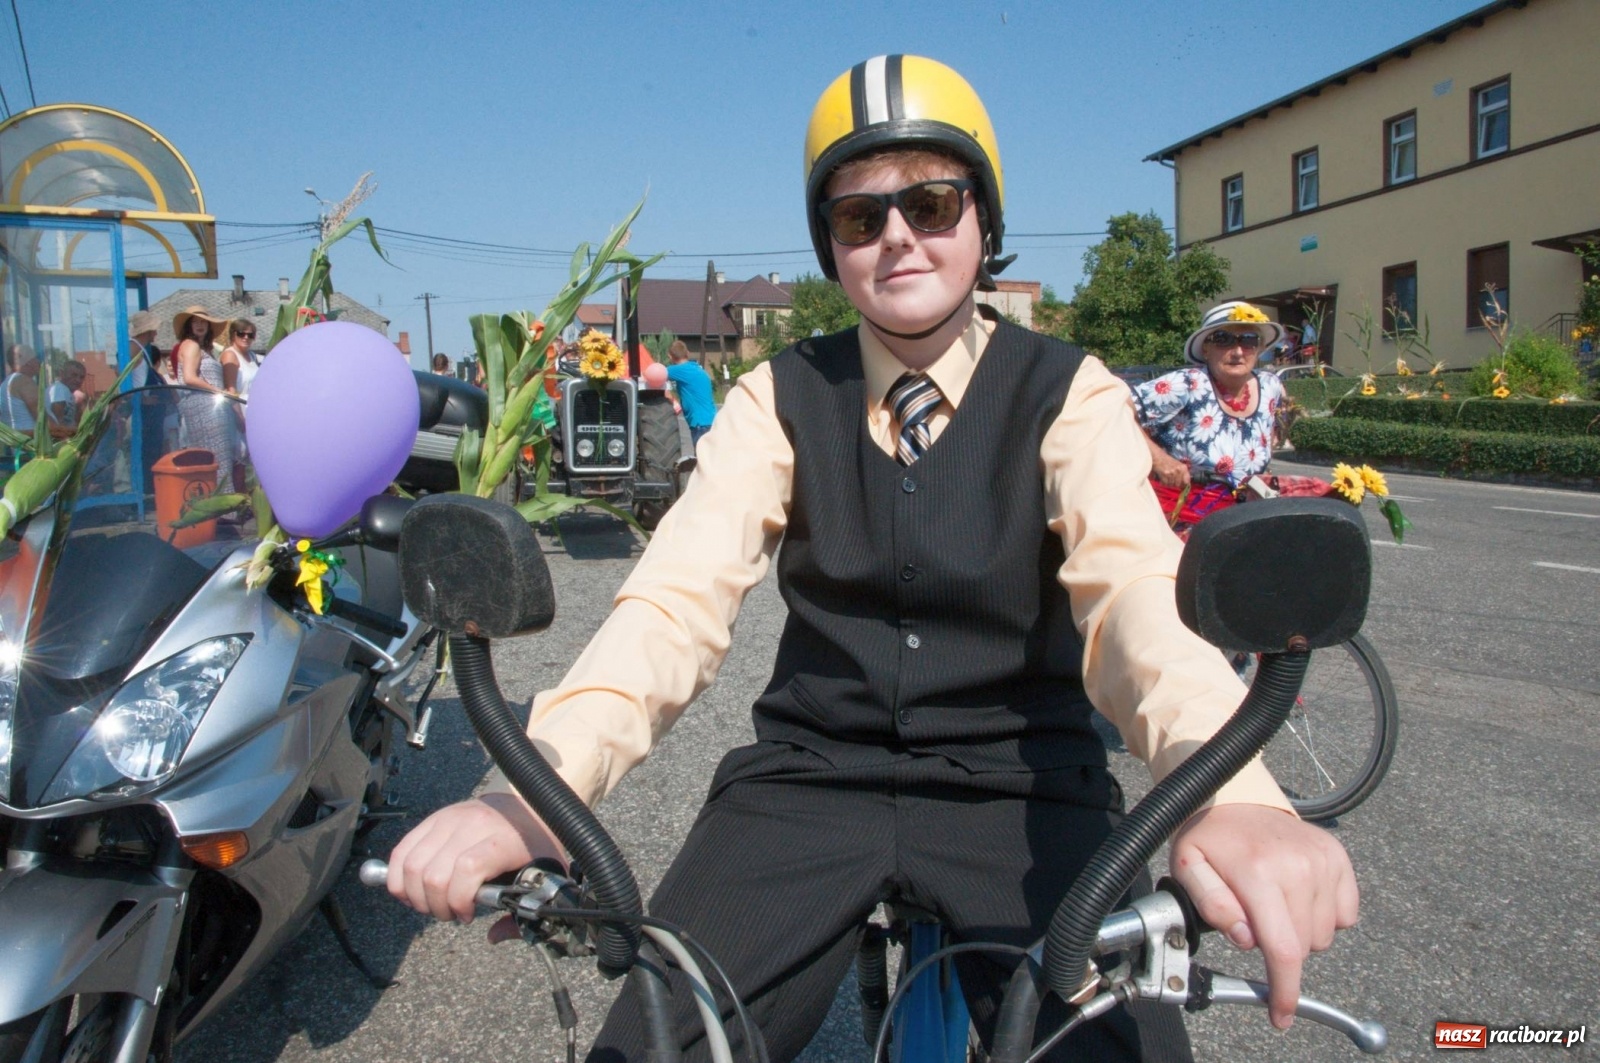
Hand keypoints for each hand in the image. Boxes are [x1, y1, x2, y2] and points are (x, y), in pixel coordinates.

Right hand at [386, 791, 566, 924]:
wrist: (526, 804)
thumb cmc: (535, 842)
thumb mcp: (542, 873)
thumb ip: (523, 910)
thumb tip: (495, 935)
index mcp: (502, 839)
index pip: (468, 869)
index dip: (460, 899)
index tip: (468, 915)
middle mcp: (472, 825)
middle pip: (434, 873)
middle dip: (436, 906)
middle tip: (449, 914)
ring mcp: (448, 819)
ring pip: (412, 864)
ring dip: (414, 895)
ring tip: (432, 905)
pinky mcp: (433, 819)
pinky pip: (401, 850)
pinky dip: (399, 877)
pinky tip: (413, 892)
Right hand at [1151, 451, 1191, 488]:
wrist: (1159, 457)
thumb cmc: (1169, 462)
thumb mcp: (1179, 466)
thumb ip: (1184, 475)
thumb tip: (1187, 486)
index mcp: (1184, 468)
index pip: (1187, 481)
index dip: (1184, 486)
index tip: (1182, 487)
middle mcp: (1178, 470)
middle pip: (1178, 484)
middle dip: (1175, 484)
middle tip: (1172, 480)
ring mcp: (1171, 472)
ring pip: (1171, 484)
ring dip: (1169, 483)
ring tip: (1167, 477)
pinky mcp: (1165, 474)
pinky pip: (1166, 483)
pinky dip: (1164, 482)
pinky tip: (1163, 478)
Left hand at [1170, 804, 1358, 1029]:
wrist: (1234, 798)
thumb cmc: (1209, 839)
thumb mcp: (1189, 869)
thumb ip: (1212, 906)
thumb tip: (1245, 938)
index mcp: (1258, 872)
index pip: (1282, 948)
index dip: (1285, 990)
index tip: (1282, 1016)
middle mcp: (1298, 866)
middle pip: (1304, 946)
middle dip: (1280, 948)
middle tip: (1255, 919)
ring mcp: (1323, 860)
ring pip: (1325, 935)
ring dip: (1300, 932)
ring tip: (1273, 901)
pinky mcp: (1338, 857)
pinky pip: (1345, 915)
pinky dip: (1323, 915)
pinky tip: (1297, 894)